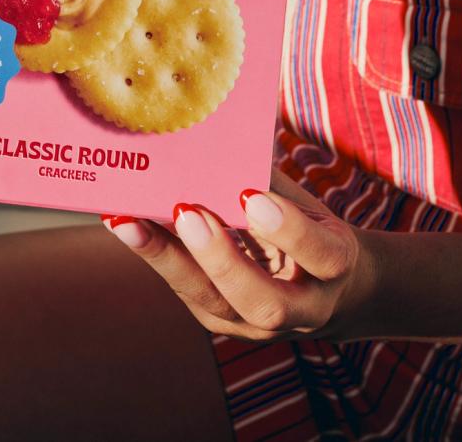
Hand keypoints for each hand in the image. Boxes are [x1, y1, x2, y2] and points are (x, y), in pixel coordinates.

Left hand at [102, 168, 376, 341]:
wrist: (328, 291)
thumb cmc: (311, 229)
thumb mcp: (308, 204)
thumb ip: (270, 182)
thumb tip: (218, 136)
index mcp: (334, 267)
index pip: (318, 254)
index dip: (287, 228)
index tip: (250, 196)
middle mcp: (301, 308)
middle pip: (262, 300)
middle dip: (220, 258)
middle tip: (185, 214)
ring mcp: (258, 324)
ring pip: (214, 304)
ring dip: (168, 260)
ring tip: (130, 223)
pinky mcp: (222, 322)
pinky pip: (188, 293)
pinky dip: (156, 258)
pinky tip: (127, 227)